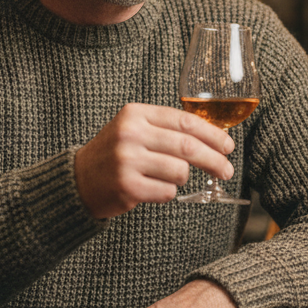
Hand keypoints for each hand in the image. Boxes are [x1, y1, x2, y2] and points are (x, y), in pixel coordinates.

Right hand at [75, 103, 234, 218]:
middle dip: (214, 160)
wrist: (78, 180)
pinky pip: (168, 192)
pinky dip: (168, 192)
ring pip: (180, 171)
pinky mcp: (127, 186)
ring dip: (183, 177)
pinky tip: (153, 188)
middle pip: (188, 147)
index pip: (185, 121)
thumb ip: (166, 128)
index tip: (228, 146)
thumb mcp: (134, 129)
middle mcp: (130, 134)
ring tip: (169, 177)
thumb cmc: (115, 154)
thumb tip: (212, 136)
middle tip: (227, 170)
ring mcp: (128, 161)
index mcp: (135, 114)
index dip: (212, 135)